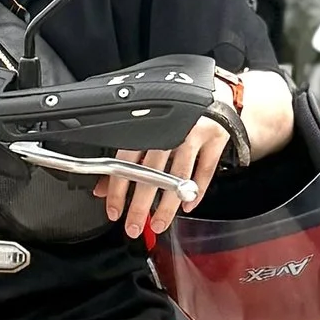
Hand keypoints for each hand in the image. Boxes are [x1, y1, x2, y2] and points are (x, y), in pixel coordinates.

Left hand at [107, 115, 228, 242]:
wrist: (212, 92)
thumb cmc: (175, 114)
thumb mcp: (148, 130)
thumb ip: (125, 159)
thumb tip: (102, 190)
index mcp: (147, 125)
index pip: (126, 161)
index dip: (118, 190)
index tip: (114, 212)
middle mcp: (170, 129)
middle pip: (152, 173)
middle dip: (140, 206)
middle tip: (133, 227)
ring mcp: (195, 133)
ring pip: (179, 177)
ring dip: (167, 206)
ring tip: (159, 224)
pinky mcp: (216, 138)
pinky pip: (206, 171)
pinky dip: (197, 192)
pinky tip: (187, 207)